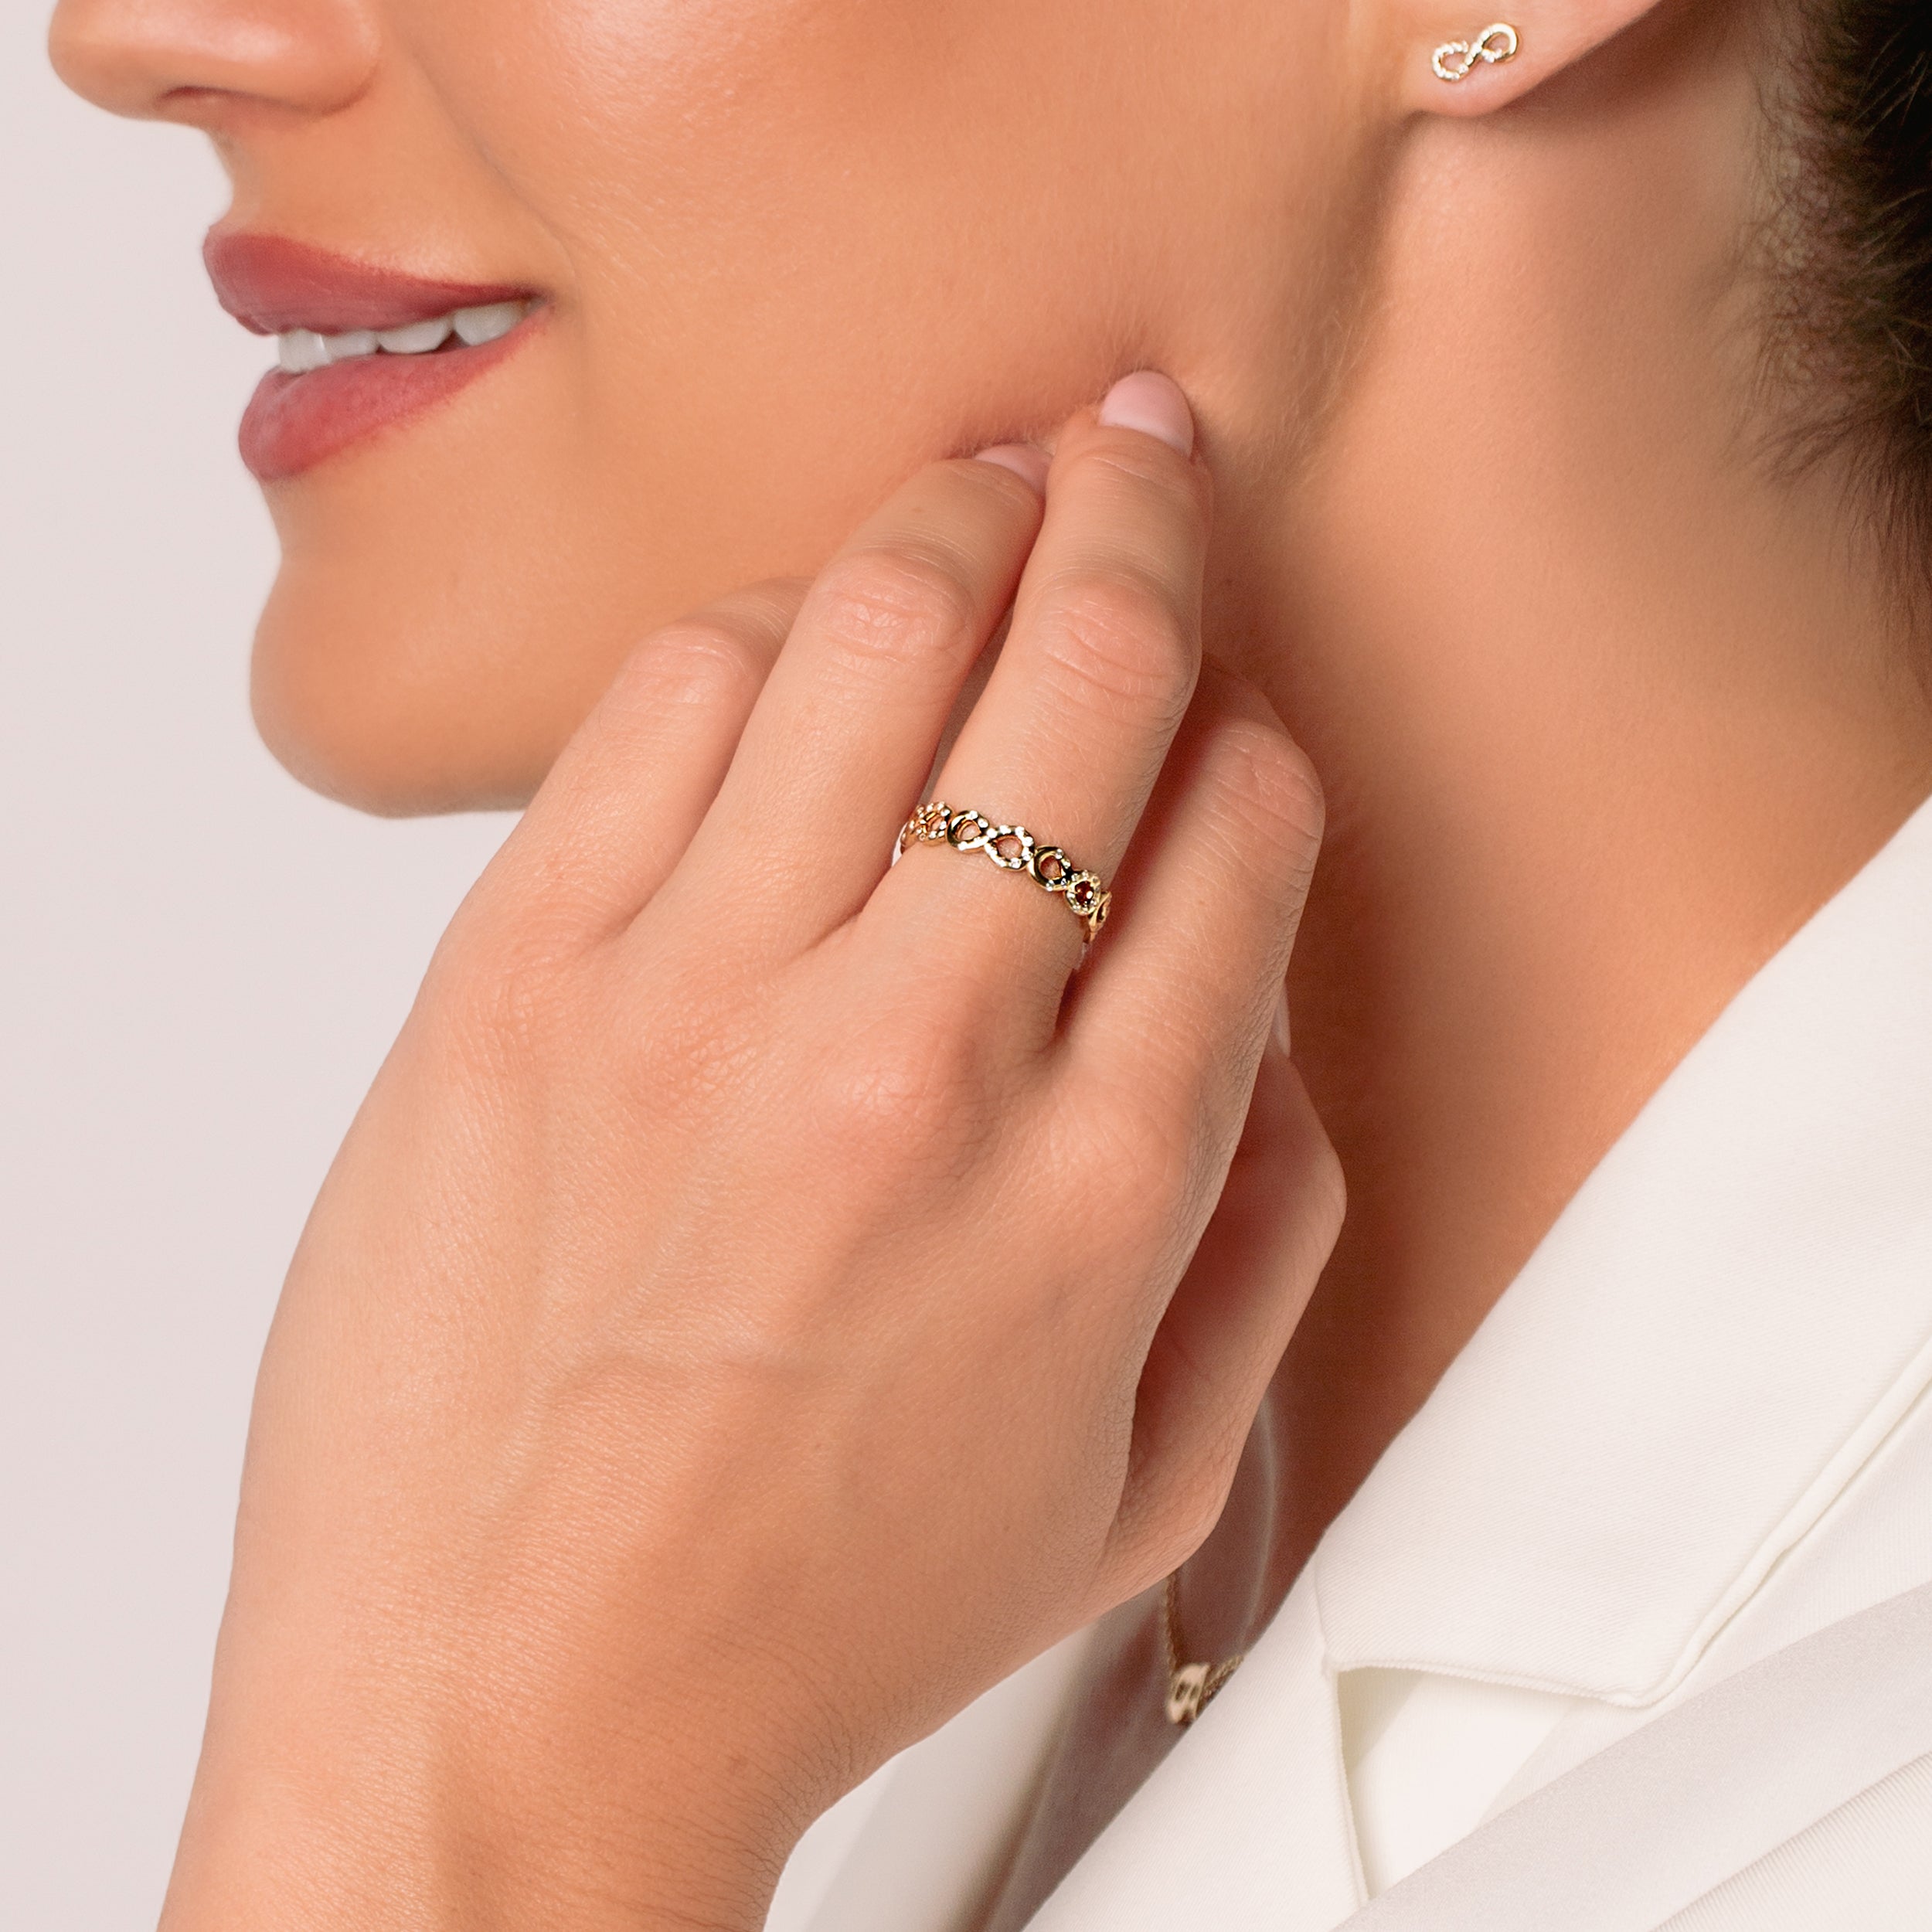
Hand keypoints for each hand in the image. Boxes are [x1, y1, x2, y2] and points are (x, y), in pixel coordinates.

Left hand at [167, 374, 1342, 1930]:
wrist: (500, 1709)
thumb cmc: (801, 1618)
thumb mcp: (1125, 1496)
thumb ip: (1257, 1250)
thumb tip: (1280, 1034)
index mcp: (1092, 1194)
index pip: (1241, 837)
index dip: (1253, 733)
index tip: (1227, 715)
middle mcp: (911, 1065)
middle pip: (1083, 675)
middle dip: (1141, 521)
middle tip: (1142, 447)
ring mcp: (697, 1002)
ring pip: (872, 631)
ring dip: (955, 523)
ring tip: (981, 488)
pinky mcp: (514, 979)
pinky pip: (659, 704)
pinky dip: (751, 629)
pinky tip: (785, 640)